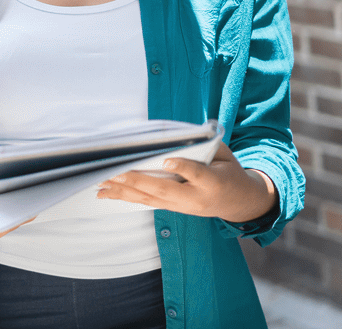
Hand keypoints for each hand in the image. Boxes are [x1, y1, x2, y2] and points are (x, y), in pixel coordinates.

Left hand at [96, 142, 277, 222]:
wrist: (239, 203)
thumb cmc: (229, 171)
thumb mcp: (226, 155)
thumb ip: (206, 145)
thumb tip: (180, 133)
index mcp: (214, 182)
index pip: (198, 174)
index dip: (182, 167)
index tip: (167, 161)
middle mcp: (195, 198)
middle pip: (164, 190)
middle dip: (138, 181)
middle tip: (115, 172)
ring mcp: (182, 207)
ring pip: (150, 199)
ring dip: (123, 191)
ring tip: (101, 183)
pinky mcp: (171, 208)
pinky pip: (145, 202)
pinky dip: (124, 197)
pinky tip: (106, 193)